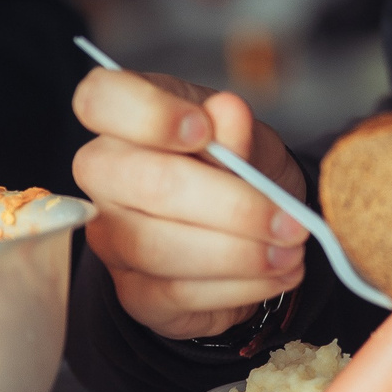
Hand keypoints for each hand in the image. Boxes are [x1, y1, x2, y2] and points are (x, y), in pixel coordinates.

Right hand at [70, 68, 308, 340]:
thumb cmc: (240, 168)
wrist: (251, 229)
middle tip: (290, 221)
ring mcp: (110, 237)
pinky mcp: (133, 291)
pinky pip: (176, 292)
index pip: (100, 99)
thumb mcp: (251, 138)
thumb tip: (229, 113)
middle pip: (147, 183)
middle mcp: (104, 176)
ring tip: (291, 250)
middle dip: (231, 206)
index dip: (148, 113)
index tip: (204, 129)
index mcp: (124, 120)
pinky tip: (277, 274)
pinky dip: (238, 286)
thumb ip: (237, 129)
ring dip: (239, 254)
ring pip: (158, 247)